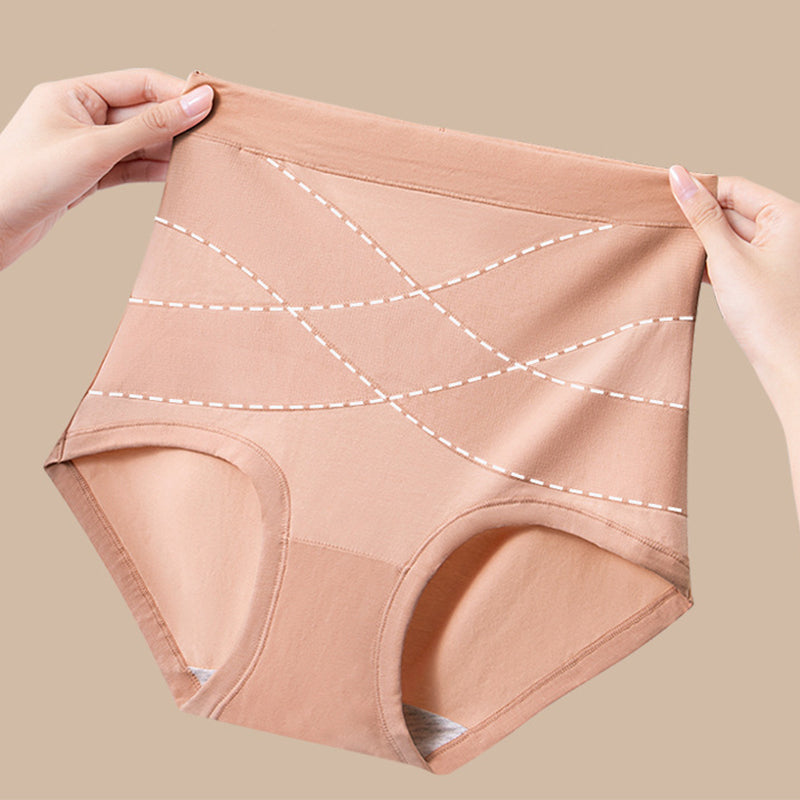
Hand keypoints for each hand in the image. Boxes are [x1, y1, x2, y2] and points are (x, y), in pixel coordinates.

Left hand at [0, 67, 212, 271]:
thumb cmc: (29, 180)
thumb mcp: (97, 148)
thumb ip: (149, 127)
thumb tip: (194, 104)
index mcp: (73, 94)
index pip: (138, 83)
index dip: (176, 93)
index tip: (211, 105)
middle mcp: (79, 116)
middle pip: (142, 113)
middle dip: (176, 124)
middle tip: (213, 135)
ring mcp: (85, 148)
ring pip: (139, 143)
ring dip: (168, 150)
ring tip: (201, 158)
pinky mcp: (89, 176)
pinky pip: (130, 167)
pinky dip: (153, 171)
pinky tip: (177, 174)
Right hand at [669, 165, 799, 426]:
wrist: (785, 362)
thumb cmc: (767, 313)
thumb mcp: (727, 258)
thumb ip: (701, 216)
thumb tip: (678, 175)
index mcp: (786, 216)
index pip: (733, 187)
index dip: (698, 190)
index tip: (663, 196)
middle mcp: (783, 231)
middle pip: (729, 209)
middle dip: (697, 217)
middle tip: (660, 222)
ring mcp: (772, 254)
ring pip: (726, 234)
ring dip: (700, 240)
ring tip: (670, 247)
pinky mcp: (759, 276)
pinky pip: (728, 256)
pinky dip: (707, 260)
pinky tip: (687, 267)